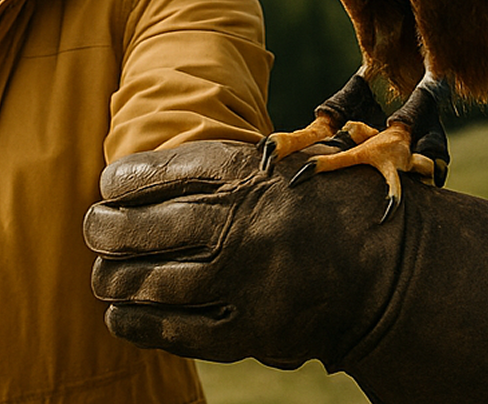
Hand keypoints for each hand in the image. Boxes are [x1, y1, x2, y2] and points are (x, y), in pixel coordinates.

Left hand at [84, 139, 401, 369]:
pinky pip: (172, 329)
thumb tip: (135, 181)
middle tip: (95, 229)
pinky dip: (134, 322)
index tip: (109, 187)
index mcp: (246, 173)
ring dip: (112, 278)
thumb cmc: (330, 205)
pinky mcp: (251, 330)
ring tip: (104, 274)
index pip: (153, 174)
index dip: (118, 183)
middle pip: (137, 227)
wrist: (392, 268)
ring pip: (146, 282)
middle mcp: (239, 224)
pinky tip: (120, 314)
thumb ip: (224, 166)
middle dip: (103, 229)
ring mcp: (243, 280)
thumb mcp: (284, 158)